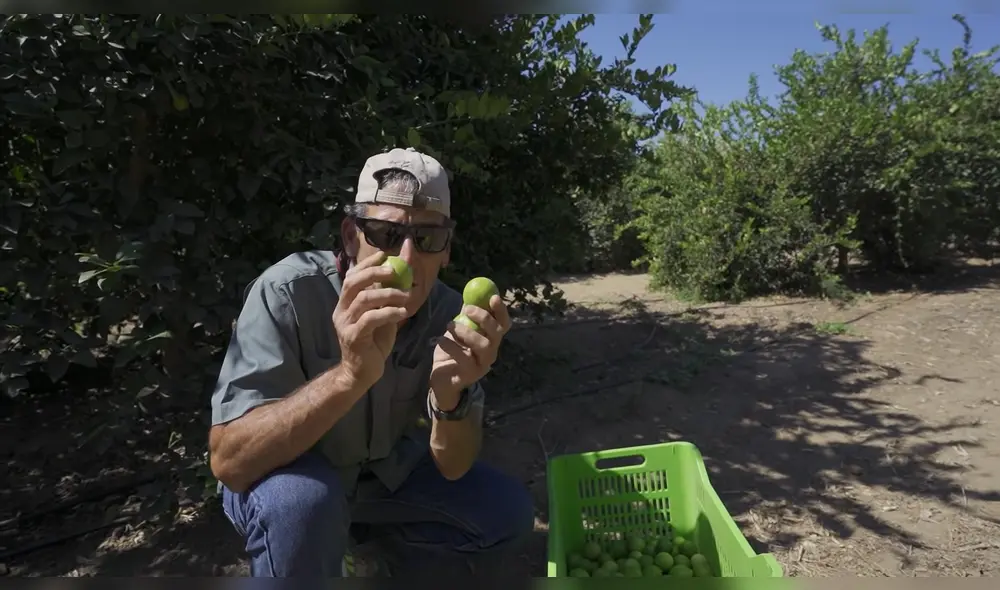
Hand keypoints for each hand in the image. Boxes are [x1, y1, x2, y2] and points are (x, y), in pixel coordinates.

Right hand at [332, 251, 409, 387]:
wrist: (362, 373)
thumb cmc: (373, 343)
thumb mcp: (382, 315)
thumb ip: (387, 297)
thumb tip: (402, 274)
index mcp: (346, 303)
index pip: (351, 277)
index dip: (366, 264)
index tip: (384, 254)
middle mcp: (342, 311)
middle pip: (353, 283)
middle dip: (374, 272)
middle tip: (394, 270)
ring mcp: (345, 324)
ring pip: (364, 300)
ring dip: (388, 294)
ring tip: (407, 296)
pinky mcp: (353, 337)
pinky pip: (371, 319)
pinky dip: (389, 312)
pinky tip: (403, 312)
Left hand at [429, 294, 511, 408]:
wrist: (442, 378)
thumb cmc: (452, 352)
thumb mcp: (459, 331)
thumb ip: (466, 316)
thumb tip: (470, 296)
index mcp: (491, 339)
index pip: (504, 324)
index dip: (501, 311)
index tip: (493, 297)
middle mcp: (491, 352)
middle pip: (496, 333)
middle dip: (484, 318)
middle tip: (467, 309)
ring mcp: (482, 364)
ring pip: (483, 345)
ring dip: (466, 332)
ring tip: (449, 325)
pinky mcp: (470, 374)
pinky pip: (464, 357)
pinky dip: (451, 345)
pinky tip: (441, 340)